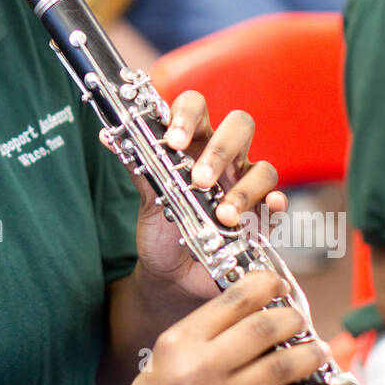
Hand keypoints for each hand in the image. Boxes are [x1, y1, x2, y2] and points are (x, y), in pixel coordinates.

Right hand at [108, 269, 352, 384]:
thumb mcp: (167, 354)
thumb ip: (207, 333)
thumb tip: (256, 313)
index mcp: (180, 340)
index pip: (233, 299)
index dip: (266, 286)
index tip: (279, 285)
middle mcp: (200, 367)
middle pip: (264, 328)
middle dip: (293, 317)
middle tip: (300, 318)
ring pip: (282, 366)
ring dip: (310, 354)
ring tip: (316, 350)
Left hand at [118, 89, 286, 300]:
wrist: (171, 276)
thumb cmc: (162, 229)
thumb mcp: (147, 199)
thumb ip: (137, 166)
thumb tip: (107, 134)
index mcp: (194, 143)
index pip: (196, 107)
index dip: (187, 115)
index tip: (173, 140)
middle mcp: (224, 158)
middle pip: (239, 126)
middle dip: (220, 151)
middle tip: (199, 180)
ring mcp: (246, 184)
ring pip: (263, 168)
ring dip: (244, 190)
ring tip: (223, 215)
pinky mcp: (261, 216)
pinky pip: (277, 203)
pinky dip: (275, 205)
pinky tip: (269, 211)